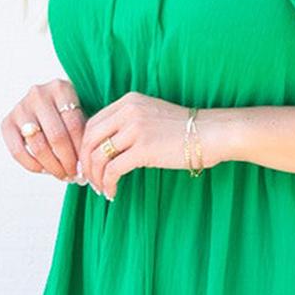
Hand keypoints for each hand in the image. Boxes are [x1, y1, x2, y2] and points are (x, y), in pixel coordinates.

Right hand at [3, 79, 84, 182]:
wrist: (43, 103)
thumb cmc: (66, 113)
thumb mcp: (79, 114)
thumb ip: (83, 135)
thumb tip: (83, 172)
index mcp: (60, 88)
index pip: (75, 125)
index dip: (81, 151)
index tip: (86, 168)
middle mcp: (38, 94)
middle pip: (56, 136)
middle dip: (67, 162)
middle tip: (74, 175)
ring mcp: (20, 107)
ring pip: (38, 146)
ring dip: (52, 166)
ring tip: (62, 175)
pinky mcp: (6, 122)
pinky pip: (18, 151)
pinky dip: (32, 166)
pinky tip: (44, 170)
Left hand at [78, 91, 204, 201]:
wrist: (209, 133)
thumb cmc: (182, 129)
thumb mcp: (150, 115)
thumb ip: (128, 123)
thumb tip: (106, 146)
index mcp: (128, 101)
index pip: (93, 123)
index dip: (85, 146)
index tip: (88, 163)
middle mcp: (128, 112)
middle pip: (90, 139)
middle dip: (86, 163)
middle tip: (89, 180)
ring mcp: (135, 129)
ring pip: (99, 156)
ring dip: (96, 177)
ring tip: (101, 189)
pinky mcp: (143, 149)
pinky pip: (113, 170)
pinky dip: (109, 184)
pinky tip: (113, 193)